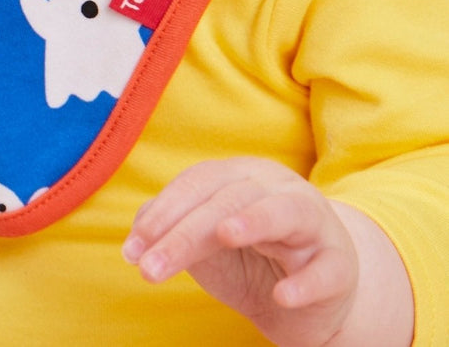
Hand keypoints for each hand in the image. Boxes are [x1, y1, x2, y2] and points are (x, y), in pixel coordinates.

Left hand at [123, 158, 359, 346]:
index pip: (199, 182)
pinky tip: (282, 295)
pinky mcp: (341, 265)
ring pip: (284, 212)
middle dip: (185, 233)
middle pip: (229, 198)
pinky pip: (326, 270)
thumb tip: (136, 237)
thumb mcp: (209, 245)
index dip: (164, 211)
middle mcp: (279, 188)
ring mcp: (315, 224)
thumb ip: (174, 230)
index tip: (133, 248)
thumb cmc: (253, 261)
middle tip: (149, 269)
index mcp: (244, 176)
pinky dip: (305, 282)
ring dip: (253, 221)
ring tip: (224, 235)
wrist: (315, 297)